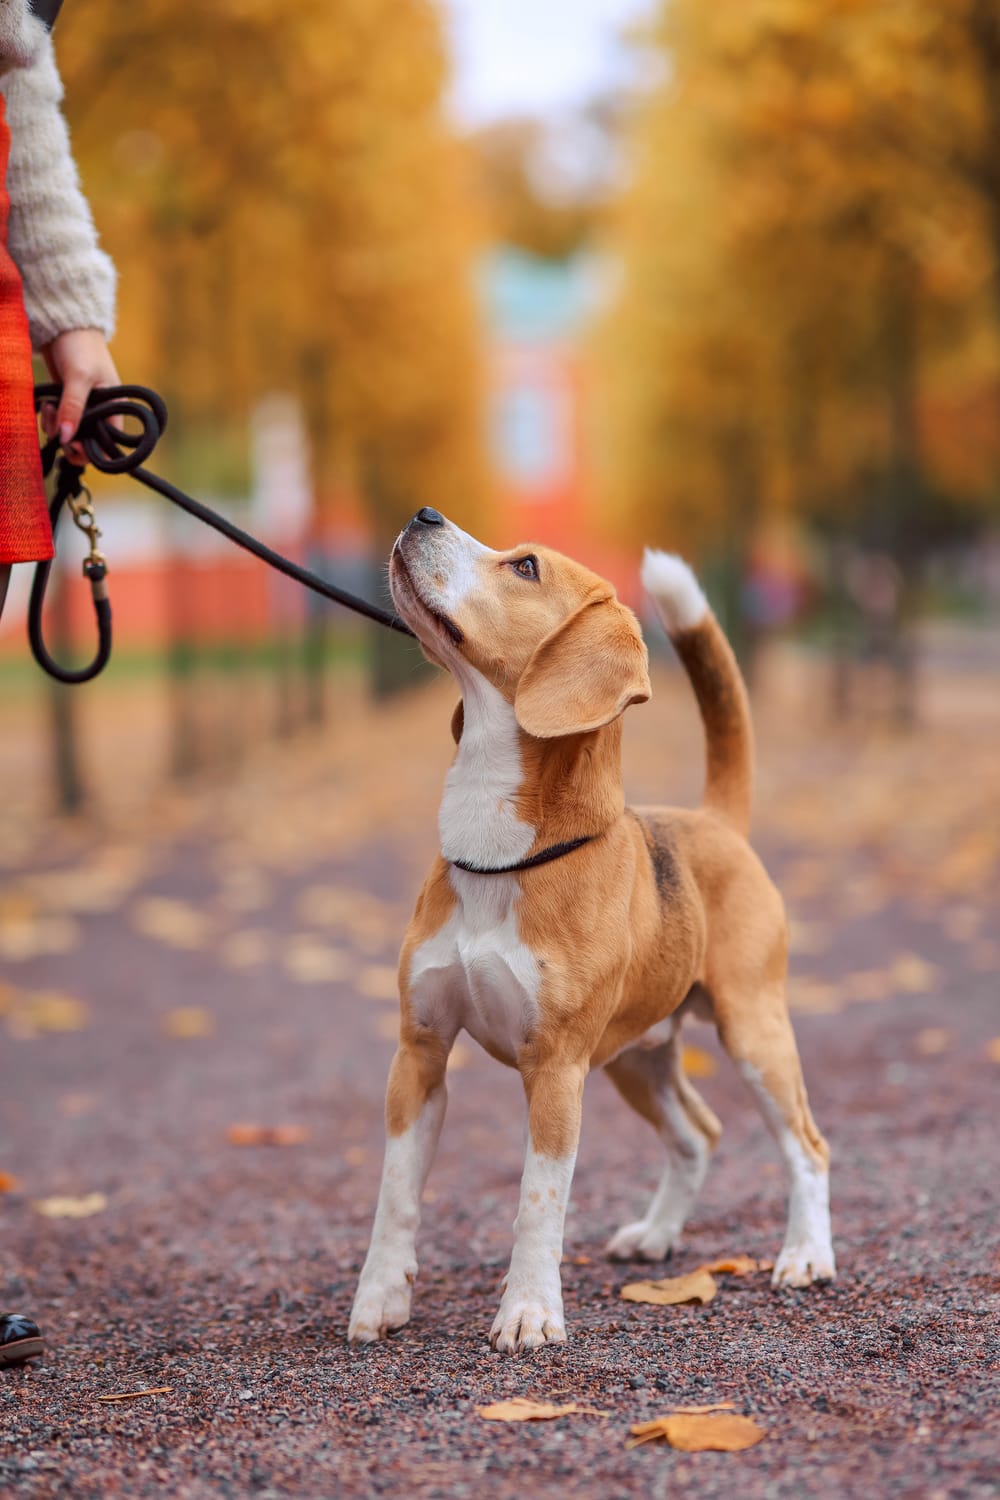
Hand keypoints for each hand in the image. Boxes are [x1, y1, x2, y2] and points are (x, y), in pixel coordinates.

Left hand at [40, 328, 119, 465]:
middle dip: (69, 440)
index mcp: (114, 410)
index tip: (72, 444)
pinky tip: (47, 406)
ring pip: (69, 434)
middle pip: (87, 444)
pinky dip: (51, 419)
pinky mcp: (67, 403)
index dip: (92, 451)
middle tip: (58, 430)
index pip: (109, 445)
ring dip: (55, 429)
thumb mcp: (78, 378)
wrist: (64, 325)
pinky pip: (59, 423)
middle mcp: (101, 413)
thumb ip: (73, 408)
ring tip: (50, 410)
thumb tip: (65, 438)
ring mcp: (83, 409)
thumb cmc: (81, 347)